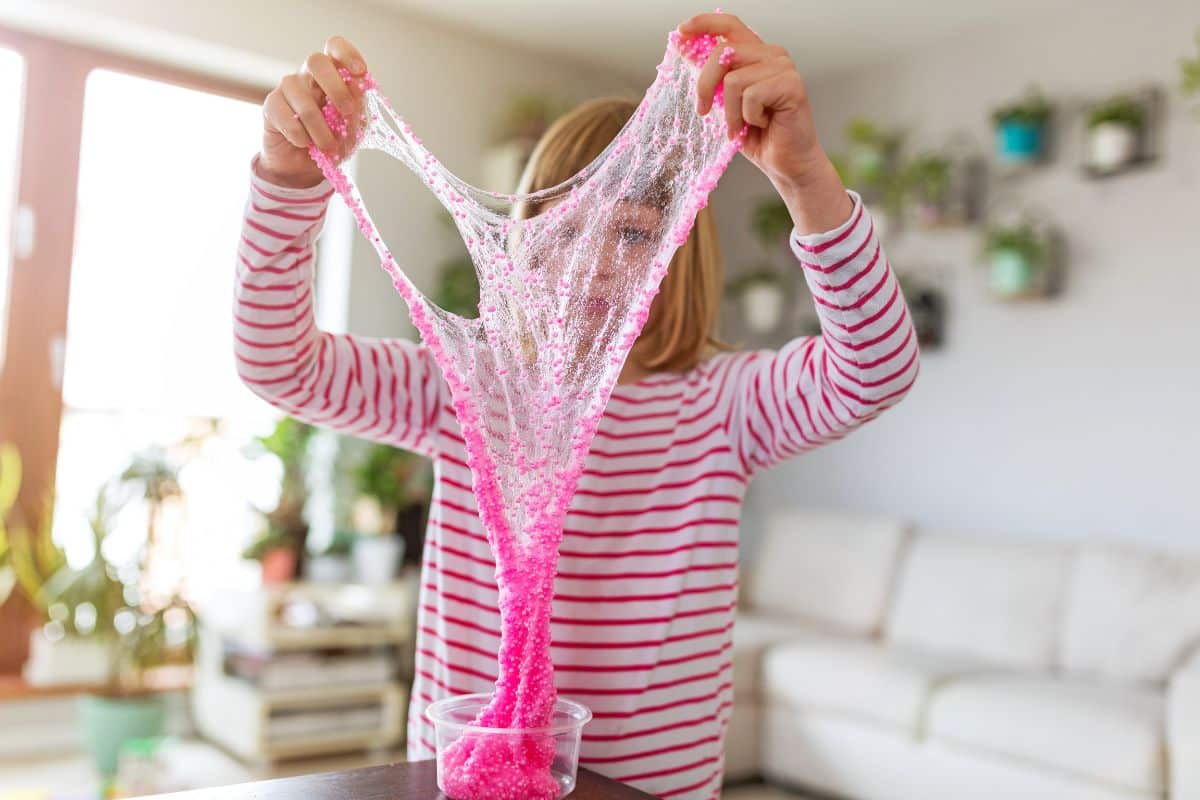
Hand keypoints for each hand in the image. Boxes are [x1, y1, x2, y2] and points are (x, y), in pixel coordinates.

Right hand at [257, 36, 367, 188]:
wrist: (304, 169)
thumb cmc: (330, 143)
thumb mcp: (351, 131)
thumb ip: (356, 110)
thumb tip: (358, 87)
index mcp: (332, 76)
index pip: (334, 48)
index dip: (347, 53)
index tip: (360, 72)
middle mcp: (308, 77)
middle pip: (316, 61)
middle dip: (335, 86)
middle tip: (346, 112)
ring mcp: (288, 89)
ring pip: (301, 94)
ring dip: (319, 125)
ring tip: (327, 146)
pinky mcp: (271, 106)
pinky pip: (284, 114)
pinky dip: (299, 133)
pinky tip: (304, 144)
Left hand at [679, 13, 851, 232]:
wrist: (786, 164)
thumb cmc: (757, 136)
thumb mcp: (726, 104)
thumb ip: (713, 79)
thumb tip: (685, 53)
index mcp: (757, 54)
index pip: (730, 25)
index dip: (704, 24)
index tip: (681, 32)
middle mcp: (773, 54)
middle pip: (724, 52)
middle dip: (705, 85)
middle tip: (704, 111)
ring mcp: (784, 68)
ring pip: (733, 80)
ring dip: (731, 112)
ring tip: (743, 126)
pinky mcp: (791, 85)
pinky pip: (751, 97)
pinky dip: (748, 118)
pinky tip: (762, 125)